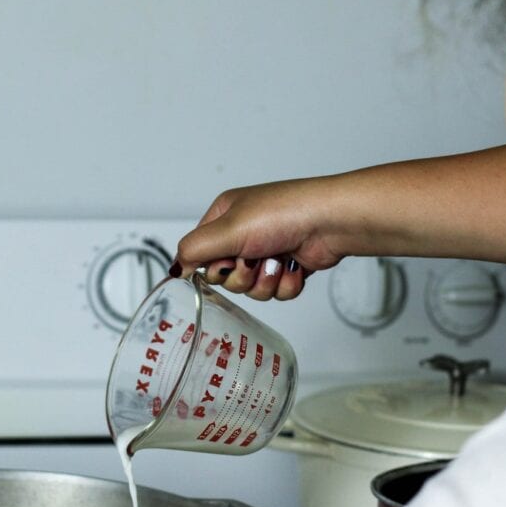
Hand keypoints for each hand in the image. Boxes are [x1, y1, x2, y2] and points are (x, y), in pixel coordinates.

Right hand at [171, 176, 347, 300]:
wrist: (330, 223)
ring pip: (251, 289)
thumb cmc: (283, 214)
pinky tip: (292, 266)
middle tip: (254, 260)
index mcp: (224, 217)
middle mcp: (244, 234)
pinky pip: (275, 293)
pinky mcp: (287, 267)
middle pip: (225, 277)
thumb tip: (175, 269)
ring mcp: (267, 251)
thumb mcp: (228, 229)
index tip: (223, 262)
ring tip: (278, 260)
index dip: (211, 266)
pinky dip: (284, 284)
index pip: (200, 253)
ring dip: (265, 281)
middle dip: (242, 275)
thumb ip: (194, 249)